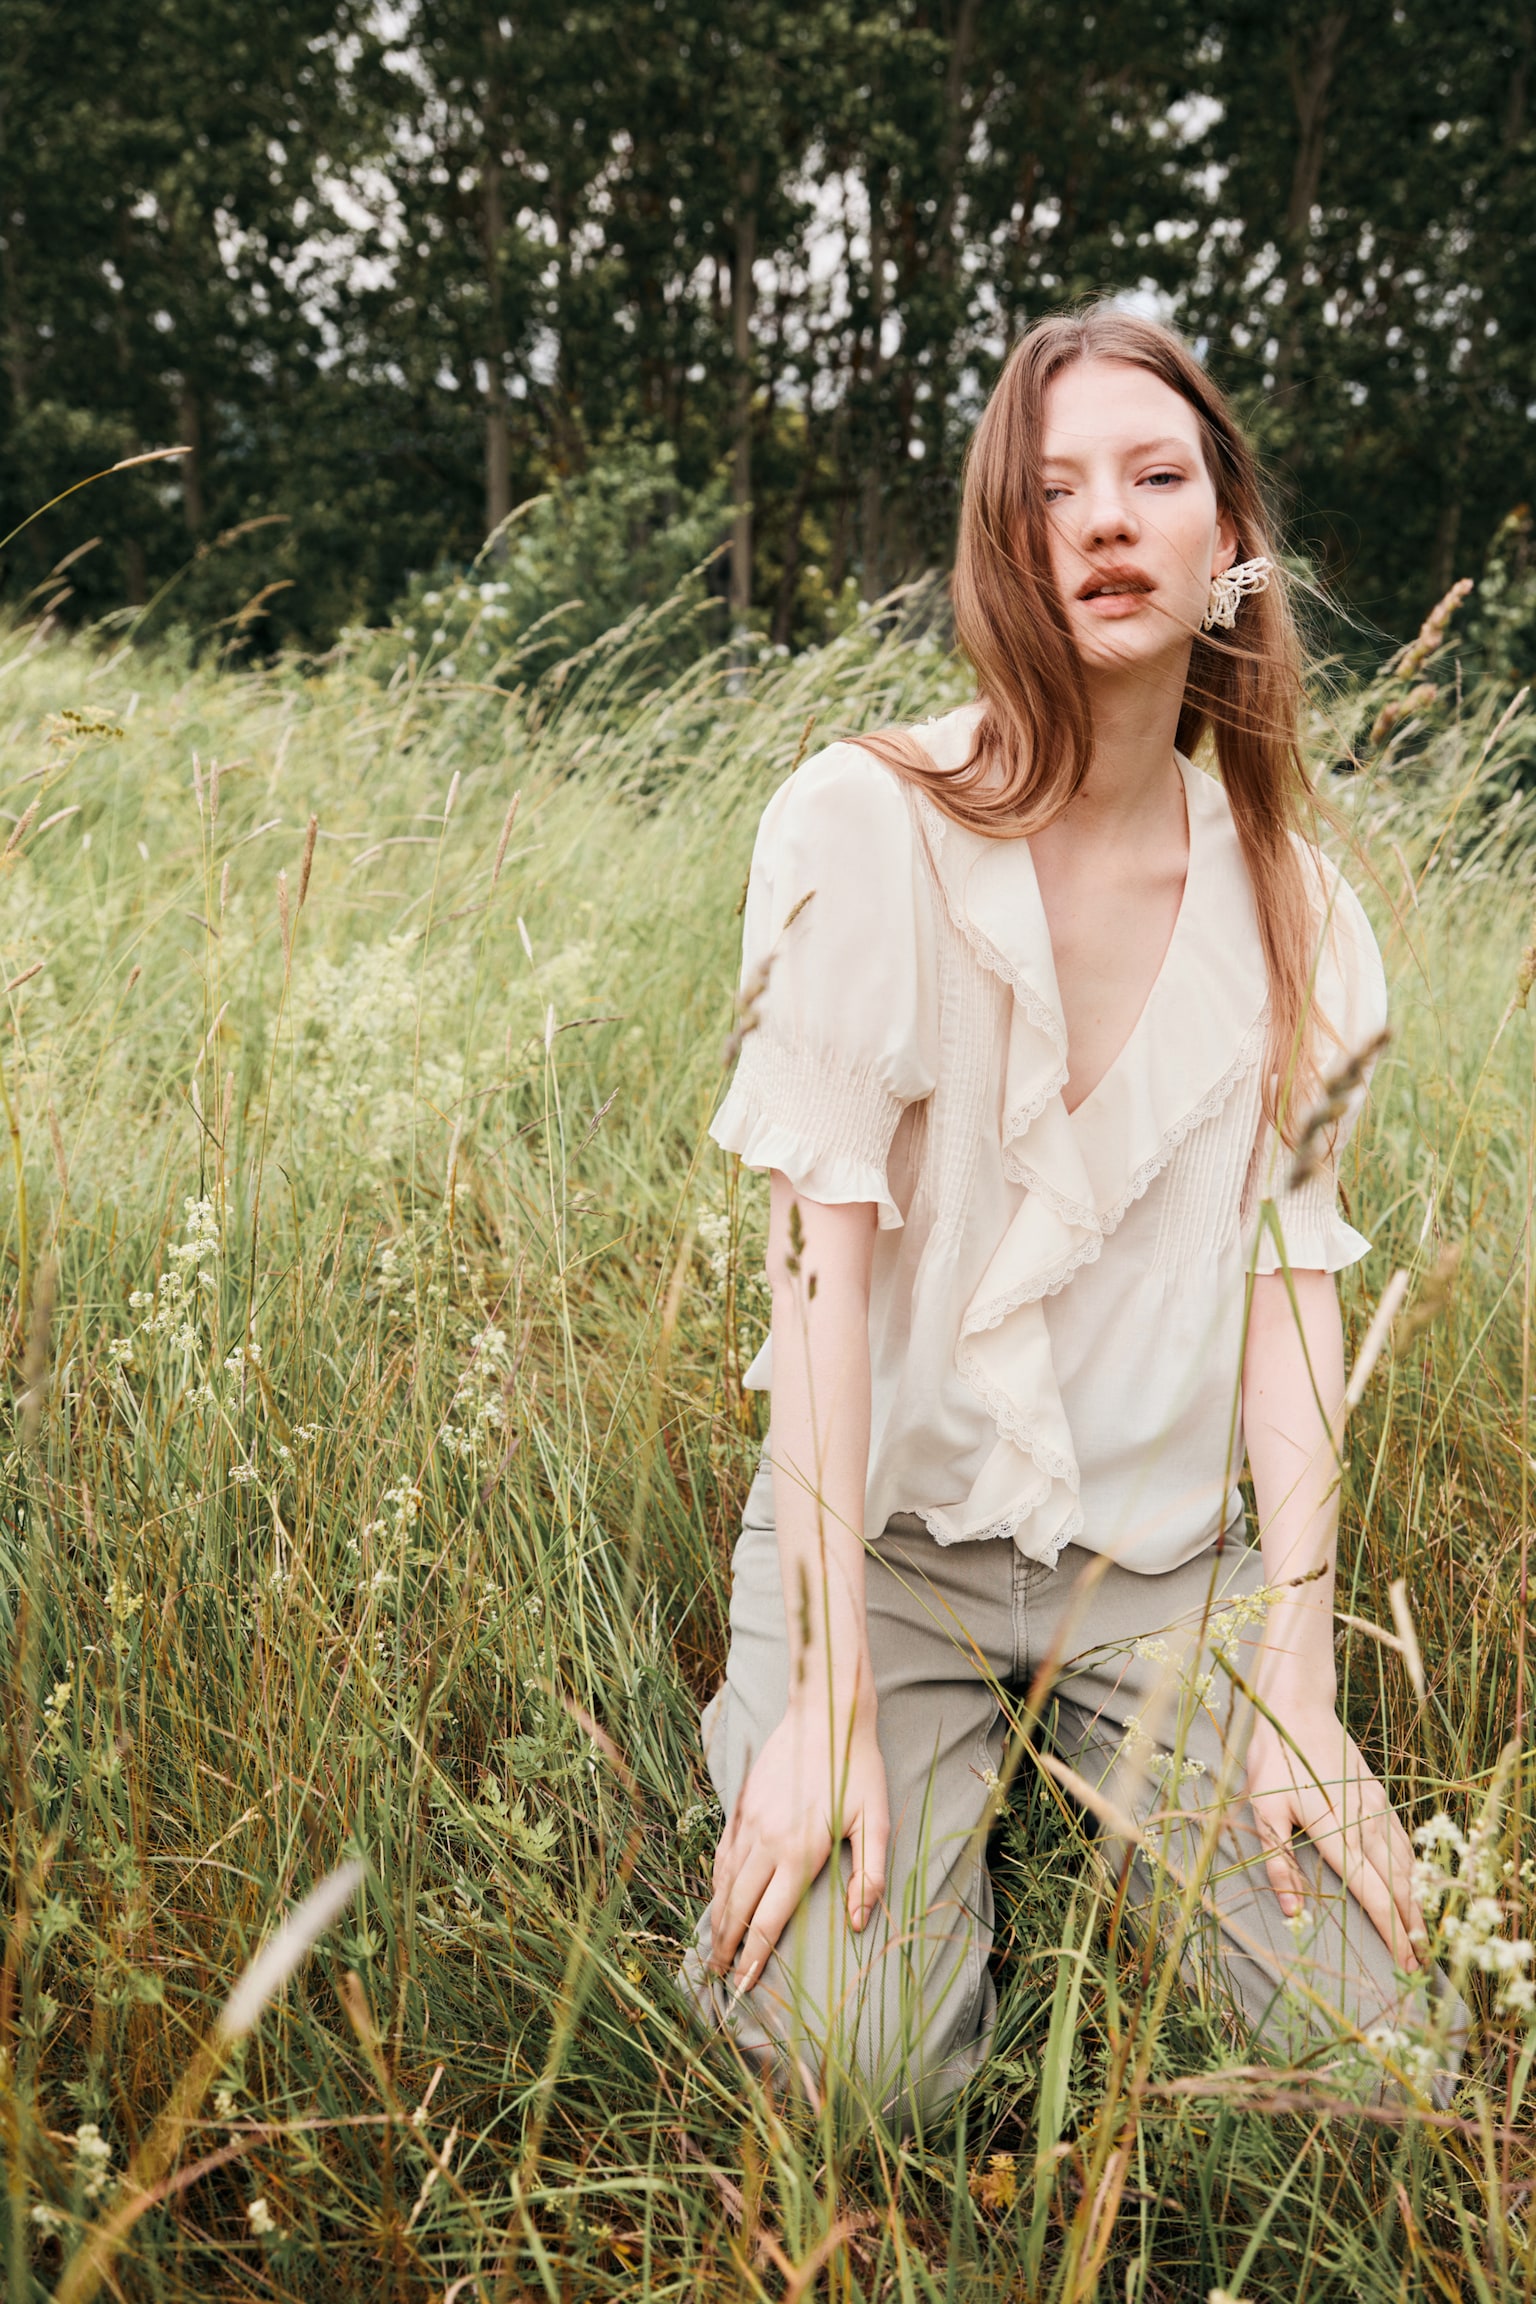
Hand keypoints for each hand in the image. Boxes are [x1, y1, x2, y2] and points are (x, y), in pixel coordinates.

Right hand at [707, 1694, 888, 1992]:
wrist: (825, 1713)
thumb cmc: (858, 1769)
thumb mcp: (877, 1822)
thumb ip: (870, 1876)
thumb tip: (858, 1924)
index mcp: (800, 1853)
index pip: (768, 1921)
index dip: (753, 1959)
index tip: (742, 1987)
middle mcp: (767, 1842)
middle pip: (737, 1908)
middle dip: (726, 1948)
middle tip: (718, 1979)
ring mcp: (749, 1822)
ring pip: (724, 1883)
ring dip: (716, 1919)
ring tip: (713, 1947)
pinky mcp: (741, 1805)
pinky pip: (722, 1854)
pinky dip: (716, 1883)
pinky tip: (717, 1897)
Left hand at [1245, 1692, 1425, 1968]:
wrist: (1297, 1708)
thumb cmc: (1273, 1760)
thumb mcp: (1262, 1811)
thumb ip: (1279, 1863)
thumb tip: (1292, 1912)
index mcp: (1336, 1833)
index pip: (1372, 1893)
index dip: (1390, 1931)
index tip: (1405, 1964)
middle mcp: (1364, 1824)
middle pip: (1397, 1885)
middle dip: (1411, 1927)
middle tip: (1422, 1965)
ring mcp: (1376, 1808)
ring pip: (1406, 1864)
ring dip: (1417, 1901)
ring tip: (1424, 1935)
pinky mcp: (1378, 1794)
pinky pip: (1402, 1839)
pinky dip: (1414, 1868)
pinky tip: (1417, 1883)